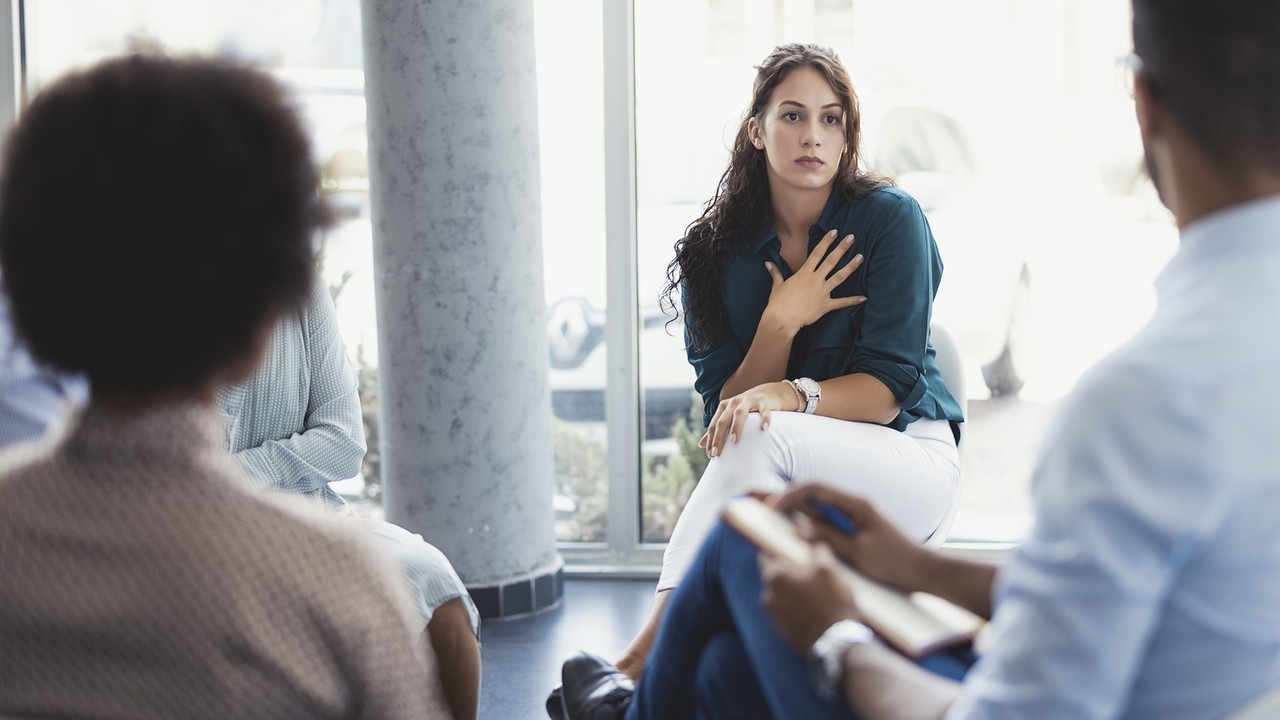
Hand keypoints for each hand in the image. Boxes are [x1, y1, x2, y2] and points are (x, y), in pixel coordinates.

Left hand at [699, 381, 796, 457]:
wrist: (768, 392)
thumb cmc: (747, 408)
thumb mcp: (730, 415)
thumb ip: (716, 429)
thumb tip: (701, 444)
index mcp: (724, 407)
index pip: (714, 424)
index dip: (711, 439)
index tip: (710, 454)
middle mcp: (734, 402)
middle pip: (723, 420)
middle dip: (718, 436)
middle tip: (717, 452)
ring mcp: (749, 401)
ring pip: (739, 413)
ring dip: (736, 427)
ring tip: (733, 441)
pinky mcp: (763, 401)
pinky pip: (763, 410)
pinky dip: (764, 418)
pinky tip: (764, 428)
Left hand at [760, 542, 861, 653]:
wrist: (837, 645)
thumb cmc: (832, 603)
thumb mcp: (829, 570)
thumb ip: (818, 552)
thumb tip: (814, 544)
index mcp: (774, 578)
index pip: (766, 556)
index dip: (776, 550)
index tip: (786, 547)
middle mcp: (768, 597)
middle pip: (772, 576)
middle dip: (786, 570)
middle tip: (805, 567)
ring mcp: (774, 616)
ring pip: (779, 595)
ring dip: (791, 589)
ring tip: (812, 588)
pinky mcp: (783, 631)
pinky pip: (785, 611)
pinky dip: (794, 606)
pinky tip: (812, 606)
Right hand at [763, 229, 865, 335]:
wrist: (782, 319)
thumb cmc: (778, 302)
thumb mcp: (777, 285)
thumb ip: (775, 273)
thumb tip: (767, 263)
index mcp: (804, 273)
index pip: (817, 253)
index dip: (826, 241)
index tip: (835, 232)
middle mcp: (815, 279)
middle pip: (831, 261)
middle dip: (842, 248)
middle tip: (851, 238)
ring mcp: (822, 292)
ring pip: (839, 277)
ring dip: (850, 267)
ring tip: (860, 257)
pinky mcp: (825, 305)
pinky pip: (841, 302)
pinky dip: (852, 300)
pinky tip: (864, 297)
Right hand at [771, 482, 931, 592]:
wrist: (925, 572)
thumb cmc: (896, 563)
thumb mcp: (859, 553)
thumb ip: (828, 539)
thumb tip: (799, 528)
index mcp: (856, 504)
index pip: (814, 488)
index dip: (789, 495)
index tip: (770, 508)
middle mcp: (853, 504)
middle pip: (811, 493)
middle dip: (781, 494)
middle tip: (751, 496)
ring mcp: (854, 516)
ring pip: (815, 506)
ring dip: (790, 506)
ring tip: (762, 507)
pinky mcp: (854, 528)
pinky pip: (823, 519)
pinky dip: (804, 520)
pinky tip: (788, 525)